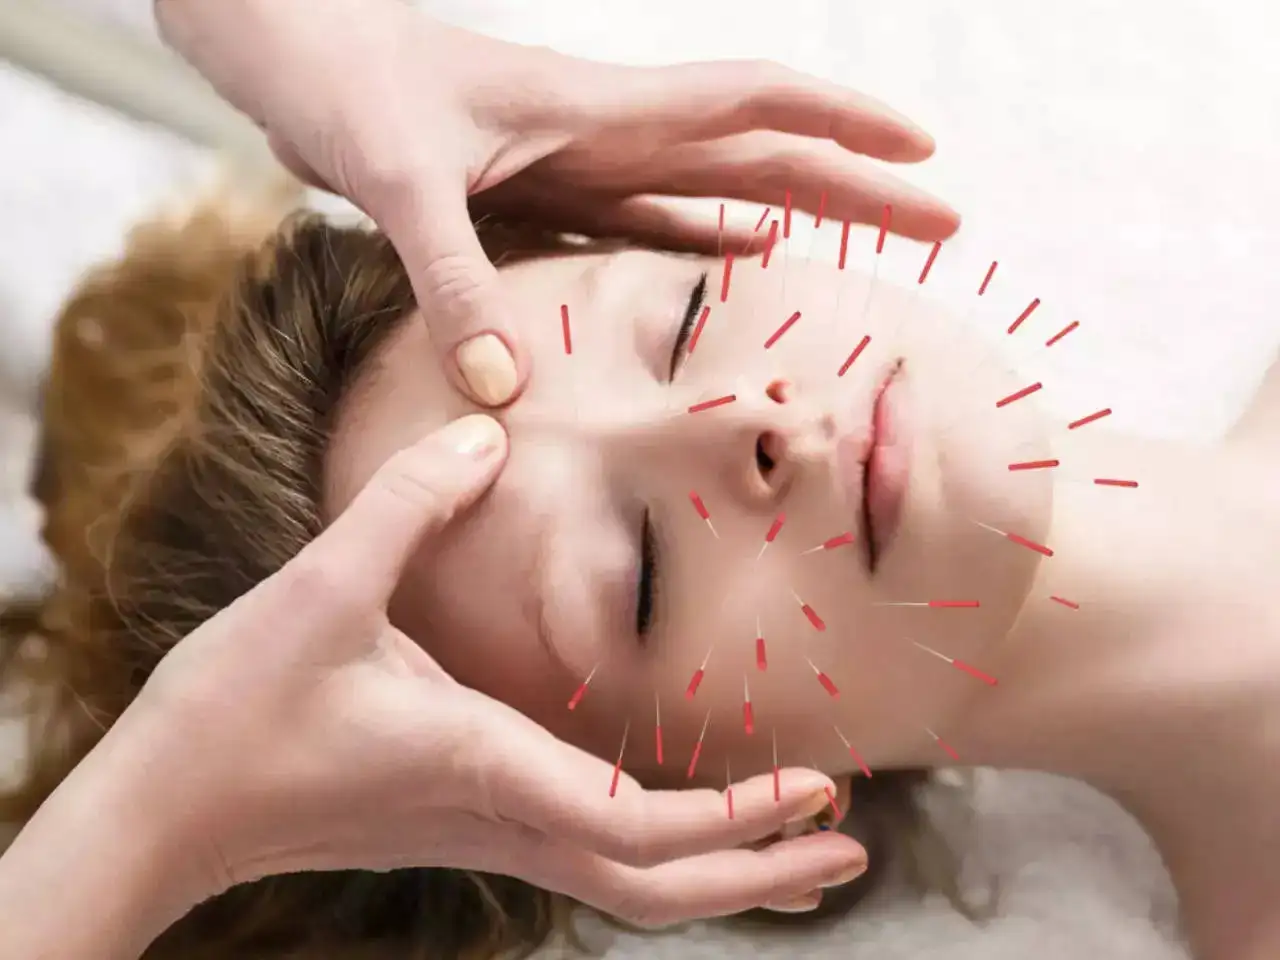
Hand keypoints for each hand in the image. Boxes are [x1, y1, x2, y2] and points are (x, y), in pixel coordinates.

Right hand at [128, 415, 866, 925]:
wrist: (162, 812)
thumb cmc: (232, 712)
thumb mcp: (319, 589)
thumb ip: (410, 501)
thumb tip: (486, 431)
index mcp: (482, 765)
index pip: (636, 828)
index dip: (734, 819)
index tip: (817, 791)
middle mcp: (497, 814)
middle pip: (654, 886)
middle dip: (758, 872)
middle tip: (850, 848)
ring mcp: (481, 830)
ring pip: (625, 883)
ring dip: (720, 868)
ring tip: (799, 843)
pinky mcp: (462, 819)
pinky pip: (586, 851)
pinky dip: (659, 844)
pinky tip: (683, 812)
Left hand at [156, 0, 959, 407]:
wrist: (293, 48)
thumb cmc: (344, 81)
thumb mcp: (400, 180)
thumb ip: (456, 281)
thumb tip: (503, 393)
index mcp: (601, 110)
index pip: (753, 107)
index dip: (843, 128)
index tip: (923, 150)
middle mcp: (609, 133)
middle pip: (762, 158)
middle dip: (855, 185)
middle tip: (943, 221)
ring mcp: (583, 162)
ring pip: (717, 190)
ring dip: (796, 215)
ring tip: (864, 248)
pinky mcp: (545, 192)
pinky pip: (645, 222)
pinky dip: (701, 243)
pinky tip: (740, 262)